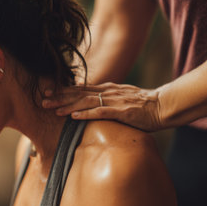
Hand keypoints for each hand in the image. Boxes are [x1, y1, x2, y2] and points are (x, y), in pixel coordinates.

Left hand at [42, 83, 162, 131]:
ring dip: (68, 105)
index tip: (49, 92)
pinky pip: (100, 112)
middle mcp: (107, 92)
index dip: (64, 90)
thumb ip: (107, 100)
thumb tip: (93, 104)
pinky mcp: (121, 111)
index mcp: (107, 89)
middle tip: (43, 100)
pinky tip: (73, 116)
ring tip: (53, 109)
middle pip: (79, 93)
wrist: (162, 106)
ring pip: (86, 102)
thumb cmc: (143, 105)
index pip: (81, 88)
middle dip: (60, 97)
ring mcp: (114, 101)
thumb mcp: (122, 98)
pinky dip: (85, 114)